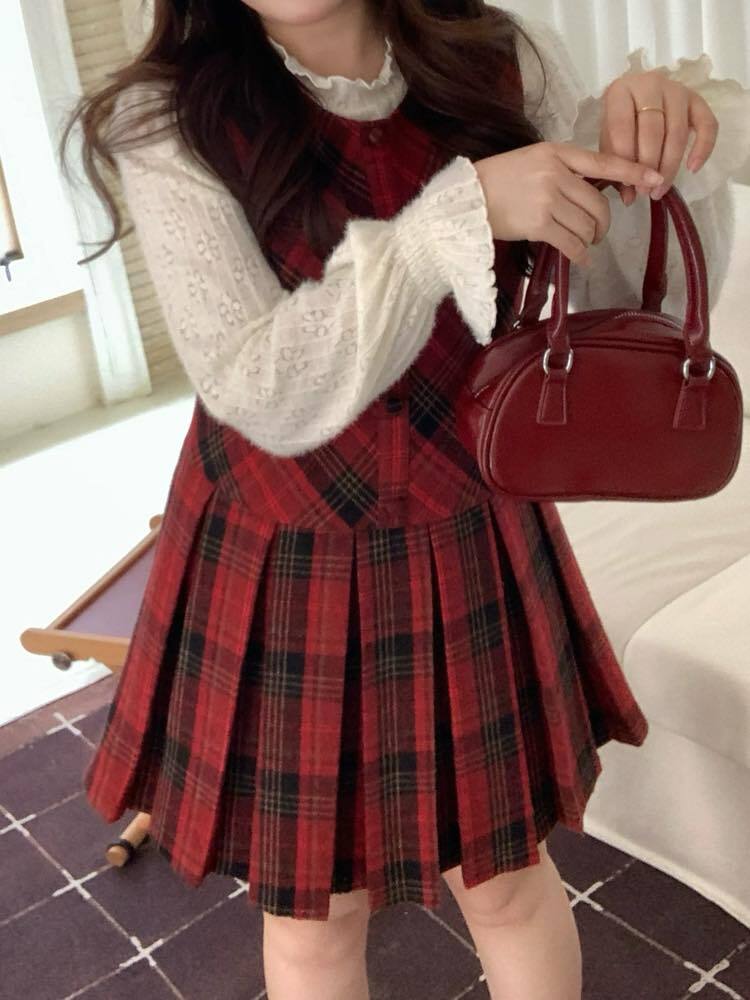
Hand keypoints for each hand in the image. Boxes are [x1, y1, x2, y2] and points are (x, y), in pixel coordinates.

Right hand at [474, 141, 663, 267]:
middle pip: (597, 204)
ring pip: (586, 225)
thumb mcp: (532, 161)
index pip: (603, 162)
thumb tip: (594, 191)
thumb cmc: (498, 181)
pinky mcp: (538, 224)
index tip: (656, 179)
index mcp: (556, 153)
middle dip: (602, 224)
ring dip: (589, 240)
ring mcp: (547, 199)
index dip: (633, 171)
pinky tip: (581, 259)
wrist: (466, 200)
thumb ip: (562, 170)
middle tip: (598, 233)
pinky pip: (572, 243)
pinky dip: (581, 254)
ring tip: (583, 244)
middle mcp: (555, 173)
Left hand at [599, 70, 718, 205]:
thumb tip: (629, 198)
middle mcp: (650, 85)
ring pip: (677, 132)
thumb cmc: (620, 122)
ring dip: (670, 165)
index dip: (625, 157)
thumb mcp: (610, 141)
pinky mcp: (697, 99)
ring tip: (660, 189)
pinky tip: (692, 169)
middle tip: (645, 191)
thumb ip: (615, 165)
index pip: (622, 126)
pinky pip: (707, 124)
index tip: (628, 182)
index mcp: (620, 91)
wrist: (636, 97)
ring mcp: (676, 90)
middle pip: (653, 130)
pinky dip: (703, 148)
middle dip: (649, 165)